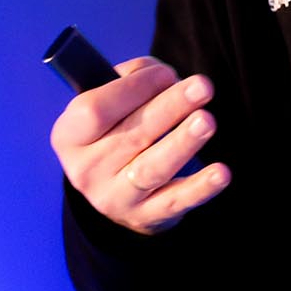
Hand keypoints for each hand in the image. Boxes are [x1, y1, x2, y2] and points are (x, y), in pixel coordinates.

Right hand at [50, 56, 231, 234]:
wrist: (113, 187)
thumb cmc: (116, 126)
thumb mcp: (107, 101)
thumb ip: (132, 78)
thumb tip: (165, 78)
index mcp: (70, 136)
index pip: (95, 110)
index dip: (133, 88)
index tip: (166, 73)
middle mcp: (87, 170)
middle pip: (132, 134)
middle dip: (170, 107)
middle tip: (202, 87)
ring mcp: (114, 198)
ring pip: (152, 168)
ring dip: (182, 142)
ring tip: (206, 121)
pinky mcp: (146, 217)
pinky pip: (174, 201)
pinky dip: (200, 188)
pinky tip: (220, 173)